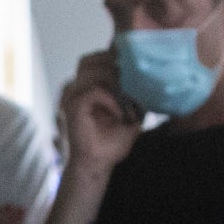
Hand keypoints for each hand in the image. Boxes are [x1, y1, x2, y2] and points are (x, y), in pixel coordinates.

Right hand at [59, 51, 141, 175]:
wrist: (97, 165)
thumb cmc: (110, 142)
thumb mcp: (129, 113)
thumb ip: (134, 95)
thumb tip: (153, 79)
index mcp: (84, 87)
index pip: (94, 59)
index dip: (111, 58)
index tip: (132, 67)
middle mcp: (74, 89)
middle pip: (89, 59)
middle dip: (111, 65)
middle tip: (129, 80)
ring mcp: (71, 97)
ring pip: (91, 69)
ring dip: (113, 80)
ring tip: (124, 98)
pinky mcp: (73, 107)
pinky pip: (94, 90)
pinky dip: (111, 99)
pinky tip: (119, 113)